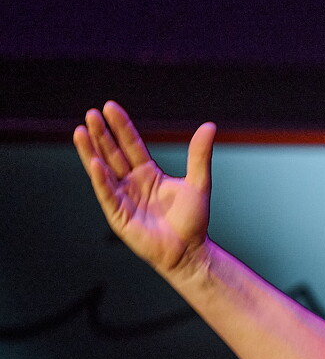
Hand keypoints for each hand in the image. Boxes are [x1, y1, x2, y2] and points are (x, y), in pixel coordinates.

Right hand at [73, 101, 216, 275]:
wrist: (190, 252)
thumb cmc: (193, 220)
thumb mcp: (198, 182)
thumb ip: (199, 155)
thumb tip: (209, 126)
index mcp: (148, 173)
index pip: (131, 145)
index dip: (121, 127)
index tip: (109, 107)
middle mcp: (132, 183)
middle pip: (113, 153)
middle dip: (102, 134)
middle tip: (92, 113)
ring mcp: (123, 198)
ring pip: (103, 170)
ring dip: (91, 151)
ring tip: (80, 131)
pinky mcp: (118, 215)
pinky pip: (107, 194)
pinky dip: (101, 178)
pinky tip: (94, 162)